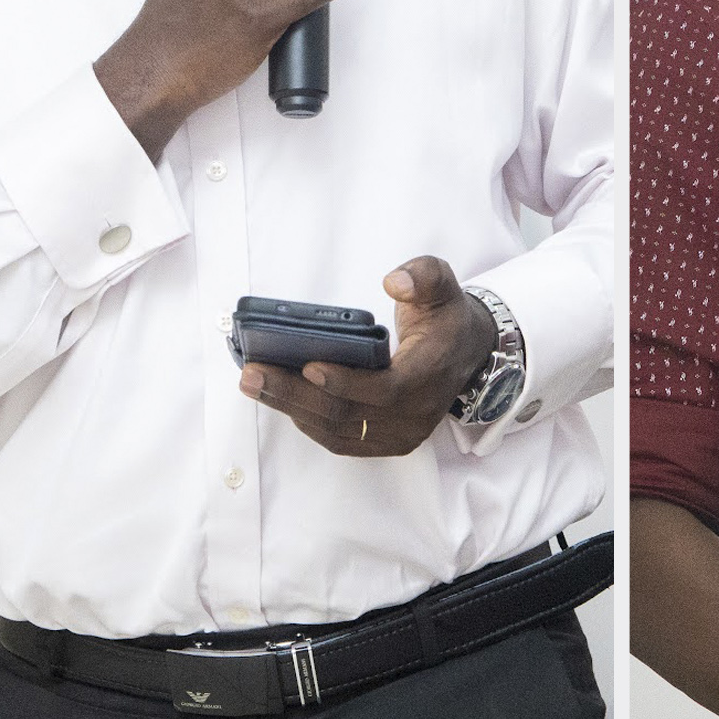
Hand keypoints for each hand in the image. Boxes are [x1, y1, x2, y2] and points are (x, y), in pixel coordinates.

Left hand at [240, 258, 496, 456]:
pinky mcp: (388, 442)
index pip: (387, 390)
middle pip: (349, 414)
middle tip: (253, 373)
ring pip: (339, 430)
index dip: (347, 383)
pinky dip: (307, 421)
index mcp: (431, 373)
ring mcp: (403, 433)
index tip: (308, 365)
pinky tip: (279, 399)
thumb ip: (423, 276)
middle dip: (295, 394)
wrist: (466, 354)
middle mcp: (418, 412)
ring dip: (292, 409)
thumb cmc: (445, 319)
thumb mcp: (441, 285)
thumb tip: (394, 282)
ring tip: (254, 383)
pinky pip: (341, 440)